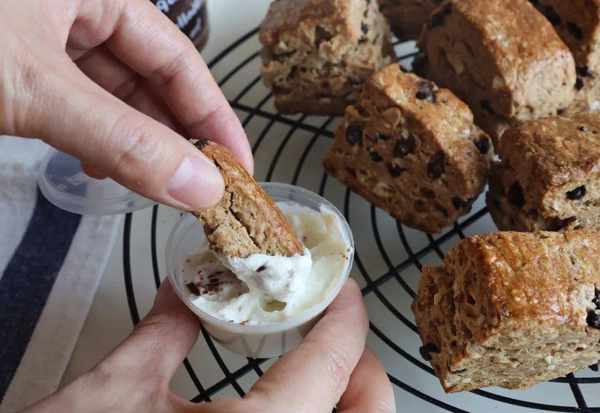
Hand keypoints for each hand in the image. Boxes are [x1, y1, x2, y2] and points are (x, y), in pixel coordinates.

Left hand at [0, 0, 252, 208]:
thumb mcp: (37, 89)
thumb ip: (119, 139)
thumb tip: (198, 185)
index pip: (179, 62)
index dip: (214, 118)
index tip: (238, 166)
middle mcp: (80, 12)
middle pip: (150, 82)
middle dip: (175, 139)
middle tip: (202, 189)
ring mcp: (47, 40)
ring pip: (113, 99)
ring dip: (135, 145)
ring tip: (156, 186)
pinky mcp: (23, 69)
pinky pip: (77, 107)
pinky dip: (95, 140)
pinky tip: (99, 166)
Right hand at [22, 279, 394, 412]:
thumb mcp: (114, 393)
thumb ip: (160, 334)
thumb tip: (180, 294)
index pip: (333, 364)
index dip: (346, 317)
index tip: (344, 293)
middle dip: (363, 372)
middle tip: (339, 338)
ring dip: (347, 403)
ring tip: (323, 372)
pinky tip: (291, 406)